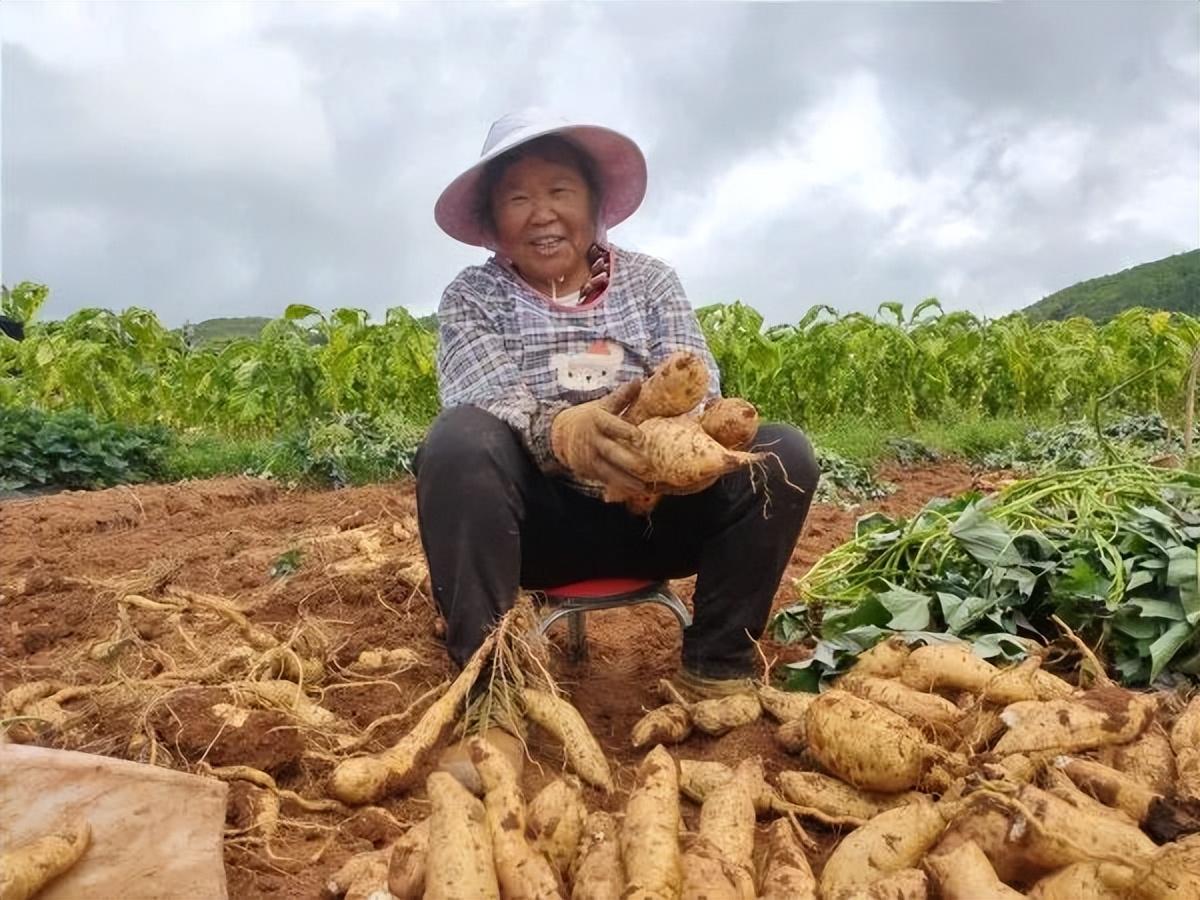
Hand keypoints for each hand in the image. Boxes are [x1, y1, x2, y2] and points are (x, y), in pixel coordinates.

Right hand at [550, 381, 652, 495]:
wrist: (560, 434)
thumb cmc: (588, 417)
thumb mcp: (601, 405)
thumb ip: (622, 397)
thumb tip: (638, 381)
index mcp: (598, 420)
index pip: (613, 426)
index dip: (626, 432)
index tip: (641, 438)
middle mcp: (594, 440)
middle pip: (612, 452)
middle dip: (629, 461)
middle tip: (646, 467)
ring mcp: (591, 457)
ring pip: (610, 471)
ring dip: (627, 480)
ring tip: (644, 486)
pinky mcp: (590, 471)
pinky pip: (607, 480)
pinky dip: (622, 487)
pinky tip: (636, 491)